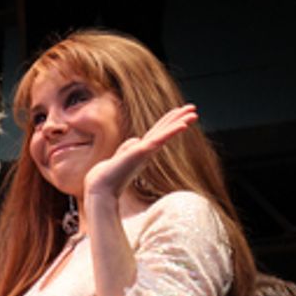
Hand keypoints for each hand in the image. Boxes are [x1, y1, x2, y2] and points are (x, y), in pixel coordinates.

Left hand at [82, 104, 197, 200]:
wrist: (101, 186)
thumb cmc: (108, 175)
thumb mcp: (120, 155)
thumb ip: (128, 147)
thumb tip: (135, 139)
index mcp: (143, 150)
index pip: (159, 132)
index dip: (169, 121)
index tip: (180, 111)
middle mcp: (148, 151)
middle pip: (166, 130)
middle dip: (180, 119)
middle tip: (193, 109)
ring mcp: (146, 151)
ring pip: (166, 133)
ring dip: (180, 123)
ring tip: (193, 114)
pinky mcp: (142, 152)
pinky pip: (160, 139)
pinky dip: (171, 132)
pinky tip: (182, 125)